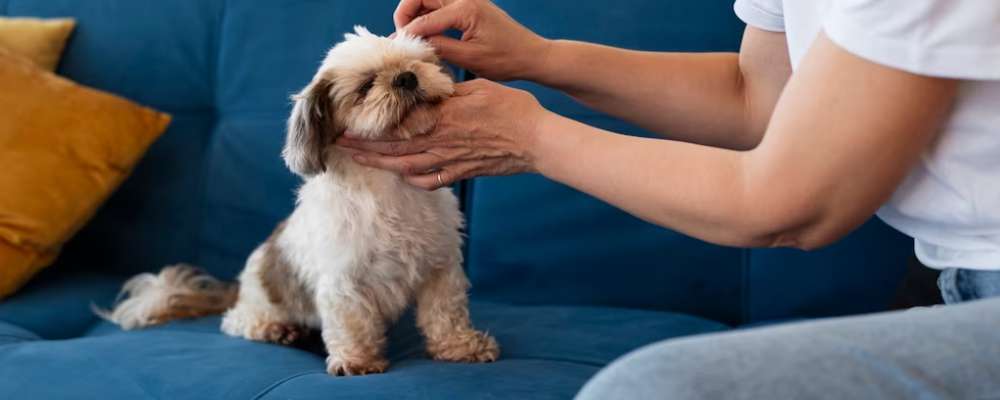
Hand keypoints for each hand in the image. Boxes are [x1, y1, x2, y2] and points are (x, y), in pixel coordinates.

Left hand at [336, 79, 548, 189]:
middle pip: (392, 148)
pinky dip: (412, 179)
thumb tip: (425, 89)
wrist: (537, 141)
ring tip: (358, 160)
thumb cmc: (512, 109)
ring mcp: (450, 161)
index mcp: (441, 118)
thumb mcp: (478, 88)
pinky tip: (402, 175)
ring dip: (378, 164)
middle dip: (363, 147)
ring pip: (405, 166)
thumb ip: (448, 92)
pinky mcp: (462, 173)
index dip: (368, 128)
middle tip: (338, 145)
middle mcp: (440, 142)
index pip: (395, 125)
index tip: (346, 125)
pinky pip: (430, 181)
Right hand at [393, 0, 550, 80]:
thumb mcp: (470, 58)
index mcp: (465, 9)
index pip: (424, 19)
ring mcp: (467, 0)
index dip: (407, 35)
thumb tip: (413, 44)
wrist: (531, 55)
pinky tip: (427, 36)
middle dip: (406, 14)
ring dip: (415, 14)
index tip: (397, 50)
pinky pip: (440, 5)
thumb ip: (439, 47)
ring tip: (413, 38)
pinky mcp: (469, 6)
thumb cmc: (506, 59)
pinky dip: (428, 16)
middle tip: (403, 38)